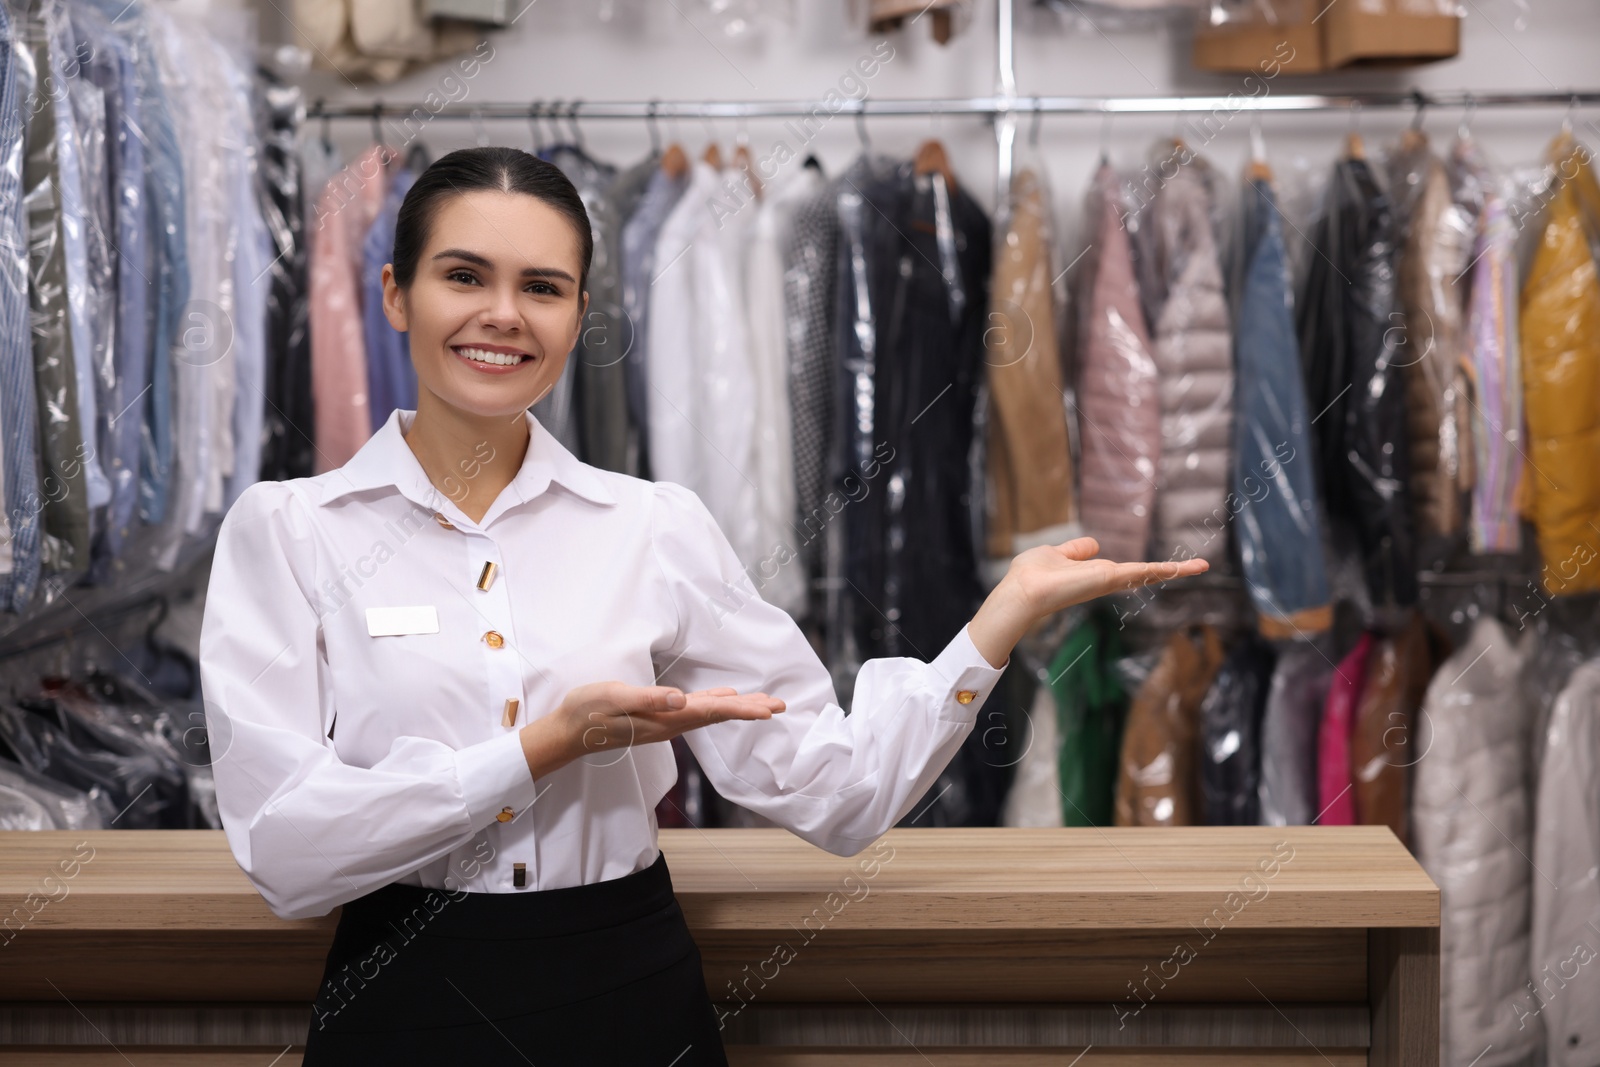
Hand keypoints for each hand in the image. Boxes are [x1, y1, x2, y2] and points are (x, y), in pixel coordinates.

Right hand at [554, 681, 785, 762]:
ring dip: (737, 708)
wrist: (568, 732)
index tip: (769, 710)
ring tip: (763, 704)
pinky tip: (723, 697)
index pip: (712, 712)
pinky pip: (695, 711)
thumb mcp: (614, 697)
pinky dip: (715, 703)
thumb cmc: (588, 711)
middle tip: (780, 706)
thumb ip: (648, 698)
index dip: (742, 709)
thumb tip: (681, 699)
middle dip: (750, 710)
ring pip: (710, 714)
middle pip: (718, 716)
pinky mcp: (657, 718)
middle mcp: (670, 723)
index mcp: (665, 718)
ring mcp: (664, 722)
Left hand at [967, 536, 1208, 667]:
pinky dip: (1167, 569)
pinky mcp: (1111, 579)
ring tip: (1201, 565)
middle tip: (1198, 566)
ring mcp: (1110, 581)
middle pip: (1145, 575)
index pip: (1126, 571)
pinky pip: (1144, 572)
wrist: (1024, 592)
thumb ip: (1074, 551)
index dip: (1144, 569)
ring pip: (1149, 574)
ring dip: (1176, 569)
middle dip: (1170, 571)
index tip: (1165, 567)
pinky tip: (1189, 567)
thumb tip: (1093, 545)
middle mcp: (1106, 579)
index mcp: (1094, 574)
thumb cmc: (1032, 575)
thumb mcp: (1055, 554)